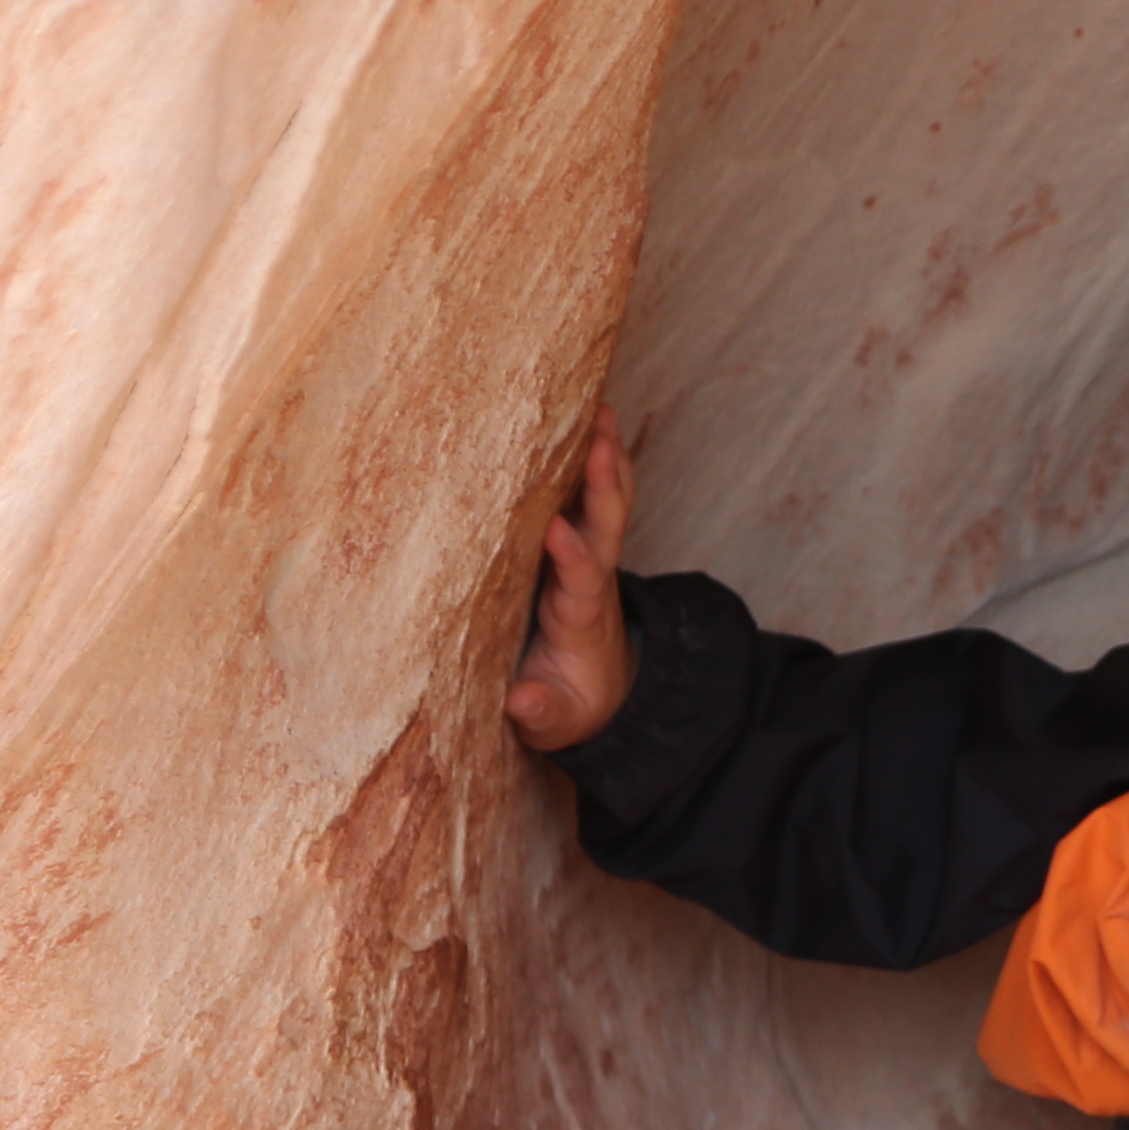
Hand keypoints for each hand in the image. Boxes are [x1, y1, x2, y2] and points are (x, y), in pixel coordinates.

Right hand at [505, 407, 635, 751]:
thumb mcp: (555, 723)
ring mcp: (592, 559)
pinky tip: (583, 416)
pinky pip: (593, 497)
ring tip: (598, 406)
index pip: (581, 583)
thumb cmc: (569, 705)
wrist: (599, 695)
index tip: (558, 530)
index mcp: (582, 621)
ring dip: (606, 457)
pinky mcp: (582, 547)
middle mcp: (593, 581)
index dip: (572, 557)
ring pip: (606, 503)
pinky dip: (593, 459)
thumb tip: (522, 701)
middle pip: (606, 528)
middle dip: (604, 485)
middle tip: (599, 438)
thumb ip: (541, 712)